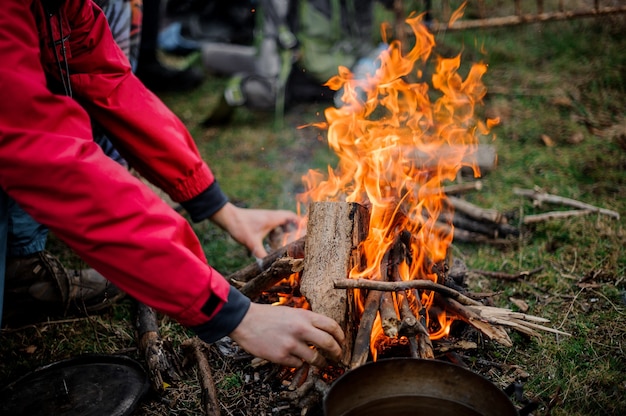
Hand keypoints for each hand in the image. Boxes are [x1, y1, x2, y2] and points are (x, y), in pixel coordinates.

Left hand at [210, 202, 298, 257]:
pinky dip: (274, 229)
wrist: (226, 217)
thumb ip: (260, 254)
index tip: (306, 229)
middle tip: (298, 236)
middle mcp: (270, 216)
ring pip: (279, 220)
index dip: (300, 222)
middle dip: (293, 226)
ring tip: (287, 238)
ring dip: (284, 227)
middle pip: (287, 218)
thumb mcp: (251, 242)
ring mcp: (264, 217)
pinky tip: (271, 238)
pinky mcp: (258, 219)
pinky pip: (271, 222)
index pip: (291, 216)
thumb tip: (266, 267)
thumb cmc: (240, 226)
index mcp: (272, 218)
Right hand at [229, 303, 344, 367]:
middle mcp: (300, 329)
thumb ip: (307, 321)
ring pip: (316, 358)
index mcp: (304, 316)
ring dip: (320, 362)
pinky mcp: (281, 356)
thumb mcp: (292, 312)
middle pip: (329, 344)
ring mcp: (291, 344)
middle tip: (337, 357)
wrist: (245, 321)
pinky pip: (298, 364)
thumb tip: (323, 333)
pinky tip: (295, 359)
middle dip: (337, 353)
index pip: (332, 326)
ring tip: (319, 362)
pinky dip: (299, 363)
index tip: (342, 342)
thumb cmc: (268, 316)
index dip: (340, 336)